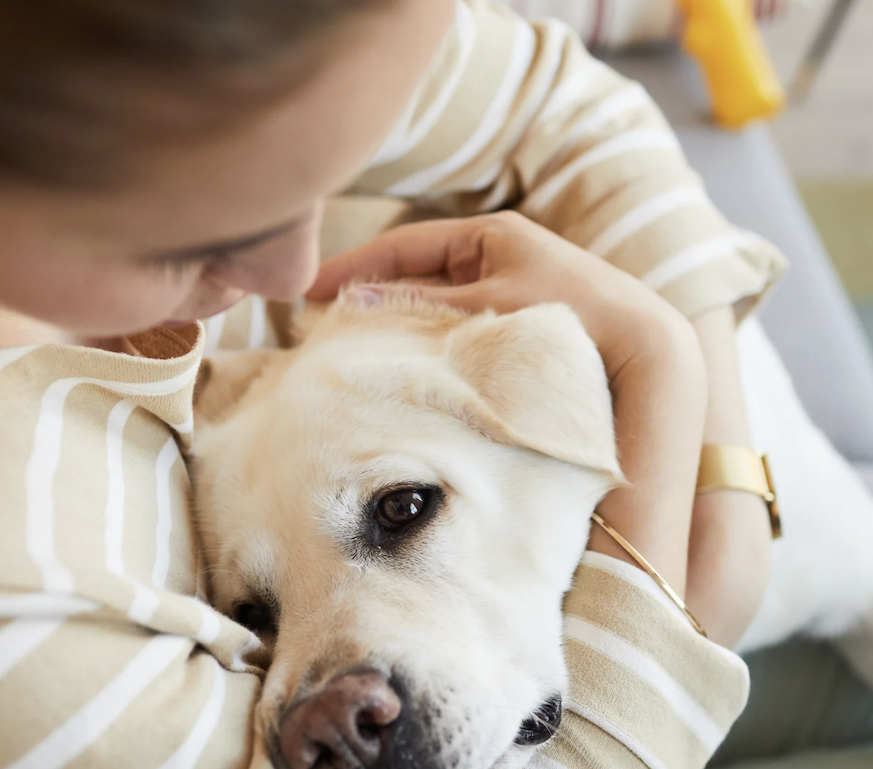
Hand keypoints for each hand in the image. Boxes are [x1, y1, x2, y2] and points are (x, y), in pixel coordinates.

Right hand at [310, 213, 706, 596]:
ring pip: (431, 298)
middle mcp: (493, 253)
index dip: (353, 265)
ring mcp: (502, 285)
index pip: (402, 245)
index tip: (307, 287)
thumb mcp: (490, 305)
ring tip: (351, 339)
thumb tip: (356, 301)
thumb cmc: (572, 313)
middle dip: (368, 291)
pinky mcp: (511, 318)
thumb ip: (423, 306)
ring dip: (395, 316)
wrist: (640, 345)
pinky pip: (452, 319)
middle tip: (320, 316)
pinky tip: (404, 354)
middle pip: (412, 269)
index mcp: (488, 235)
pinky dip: (424, 333)